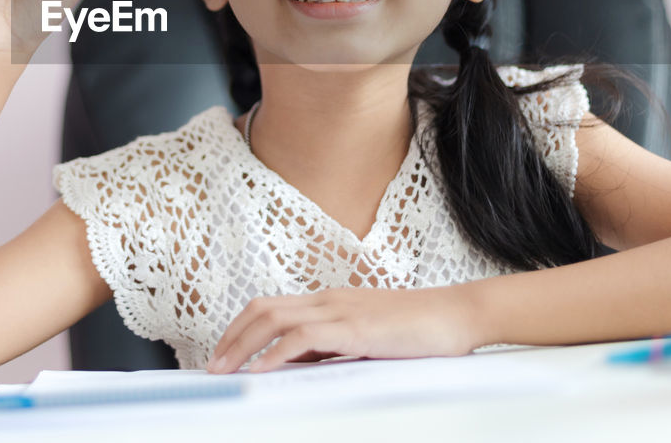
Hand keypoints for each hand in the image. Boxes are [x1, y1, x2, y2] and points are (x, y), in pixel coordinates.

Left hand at [205, 285, 483, 373]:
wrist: (458, 314)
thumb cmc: (419, 330)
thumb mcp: (366, 339)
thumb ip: (333, 347)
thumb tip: (299, 366)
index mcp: (329, 301)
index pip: (271, 307)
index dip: (241, 329)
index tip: (224, 354)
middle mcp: (328, 300)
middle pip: (262, 309)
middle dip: (231, 337)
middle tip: (212, 367)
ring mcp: (340, 310)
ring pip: (274, 318)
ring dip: (243, 345)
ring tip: (224, 370)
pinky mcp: (354, 327)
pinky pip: (303, 337)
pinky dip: (275, 354)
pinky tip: (261, 371)